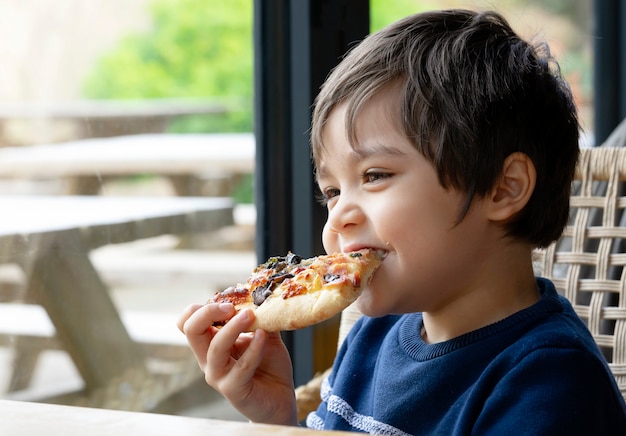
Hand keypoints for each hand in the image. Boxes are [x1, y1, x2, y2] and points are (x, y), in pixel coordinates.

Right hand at [177, 303, 297, 425]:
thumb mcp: (264, 333)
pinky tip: (263, 336)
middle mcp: (208, 359)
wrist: (281, 398)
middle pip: (190, 330)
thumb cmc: (269, 366)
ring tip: (251, 315)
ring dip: (233, 328)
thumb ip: (260, 316)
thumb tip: (261, 294)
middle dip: (208, 312)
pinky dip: (253, 348)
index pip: (187, 321)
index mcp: (211, 343)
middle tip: (232, 307)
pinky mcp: (233, 390)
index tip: (228, 301)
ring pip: (215, 348)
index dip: (201, 307)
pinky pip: (241, 366)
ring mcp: (218, 375)